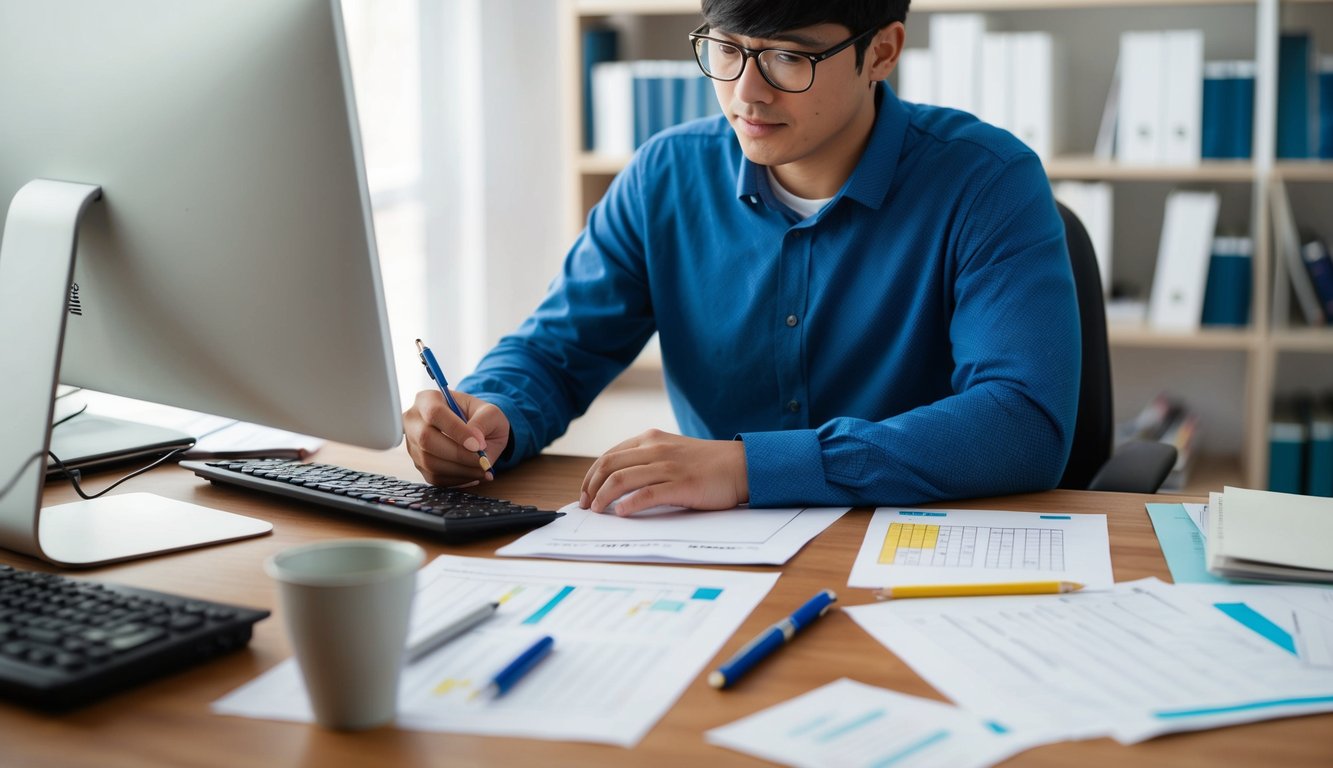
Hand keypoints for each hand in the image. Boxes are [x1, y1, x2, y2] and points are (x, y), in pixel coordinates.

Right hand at [403, 389, 509, 486]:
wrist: (475, 430)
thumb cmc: (480, 417)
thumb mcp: (490, 412)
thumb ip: (483, 422)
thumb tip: (476, 444)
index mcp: (428, 399)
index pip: (435, 413)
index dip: (456, 431)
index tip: (477, 445)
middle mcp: (414, 421)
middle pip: (426, 439)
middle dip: (458, 454)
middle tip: (483, 462)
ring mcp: (413, 444)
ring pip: (429, 462)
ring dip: (460, 470)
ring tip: (483, 469)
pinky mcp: (418, 464)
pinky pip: (433, 477)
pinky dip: (457, 480)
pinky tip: (473, 474)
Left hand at [579, 429, 748, 515]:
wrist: (741, 466)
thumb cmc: (707, 464)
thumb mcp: (672, 451)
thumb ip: (648, 459)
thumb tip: (619, 482)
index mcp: (651, 439)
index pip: (609, 456)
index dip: (591, 476)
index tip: (585, 493)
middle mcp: (656, 449)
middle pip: (609, 466)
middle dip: (591, 487)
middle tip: (586, 505)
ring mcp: (668, 466)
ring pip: (622, 479)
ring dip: (603, 497)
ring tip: (598, 511)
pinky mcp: (681, 484)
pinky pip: (647, 494)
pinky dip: (629, 504)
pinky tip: (621, 513)